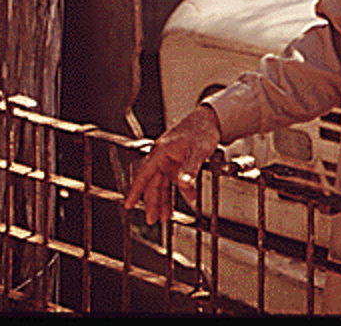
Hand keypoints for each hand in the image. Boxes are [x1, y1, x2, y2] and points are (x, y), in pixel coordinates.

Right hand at [122, 105, 221, 224]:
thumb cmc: (201, 130)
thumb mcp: (197, 150)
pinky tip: (189, 199)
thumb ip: (189, 168)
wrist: (211, 120)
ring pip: (164, 184)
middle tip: (152, 220)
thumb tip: (183, 184)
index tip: (128, 204)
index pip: (144, 175)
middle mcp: (163, 157)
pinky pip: (177, 180)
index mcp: (161, 152)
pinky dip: (182, 190)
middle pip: (153, 183)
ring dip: (165, 200)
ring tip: (165, 217)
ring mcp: (171, 161)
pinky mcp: (180, 163)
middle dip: (153, 202)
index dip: (135, 190)